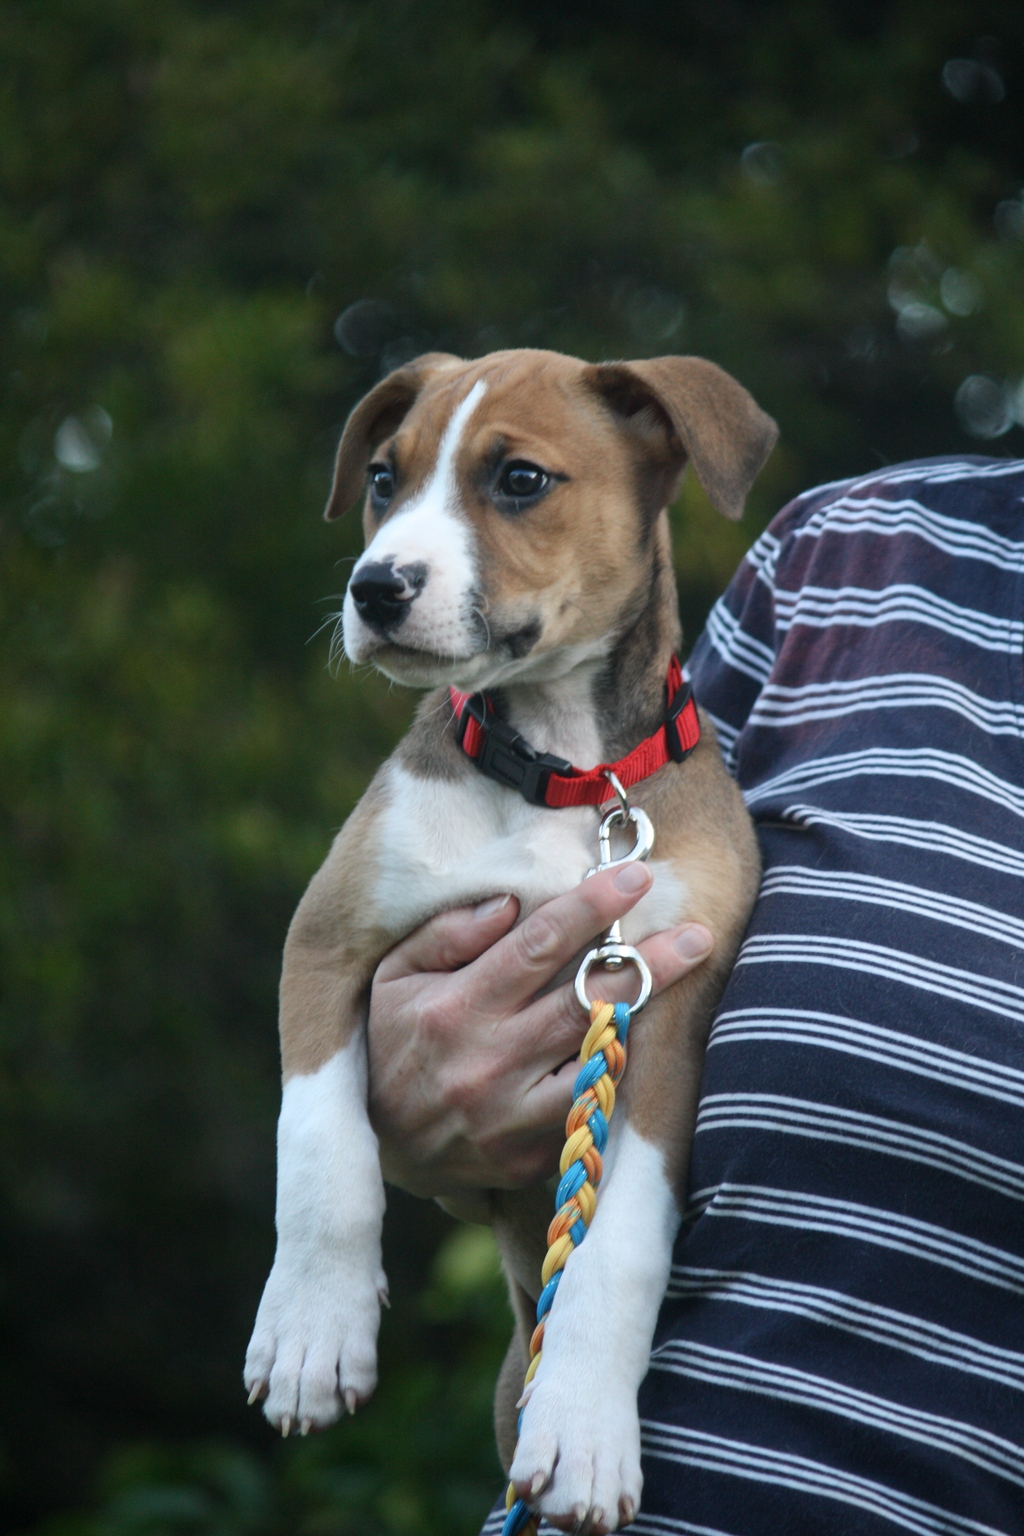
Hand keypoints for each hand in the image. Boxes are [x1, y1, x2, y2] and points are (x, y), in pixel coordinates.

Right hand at [366, 864, 712, 1198]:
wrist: (376, 1143)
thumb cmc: (391, 1039)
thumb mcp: (393, 976)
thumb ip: (447, 935)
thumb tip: (511, 904)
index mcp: (454, 1009)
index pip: (537, 946)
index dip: (592, 908)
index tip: (636, 875)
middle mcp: (488, 1064)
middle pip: (588, 1004)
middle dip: (649, 963)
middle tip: (699, 932)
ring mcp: (512, 1118)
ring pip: (602, 1061)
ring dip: (648, 1018)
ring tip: (688, 977)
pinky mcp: (532, 1158)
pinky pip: (591, 1108)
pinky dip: (620, 1071)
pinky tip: (647, 1036)